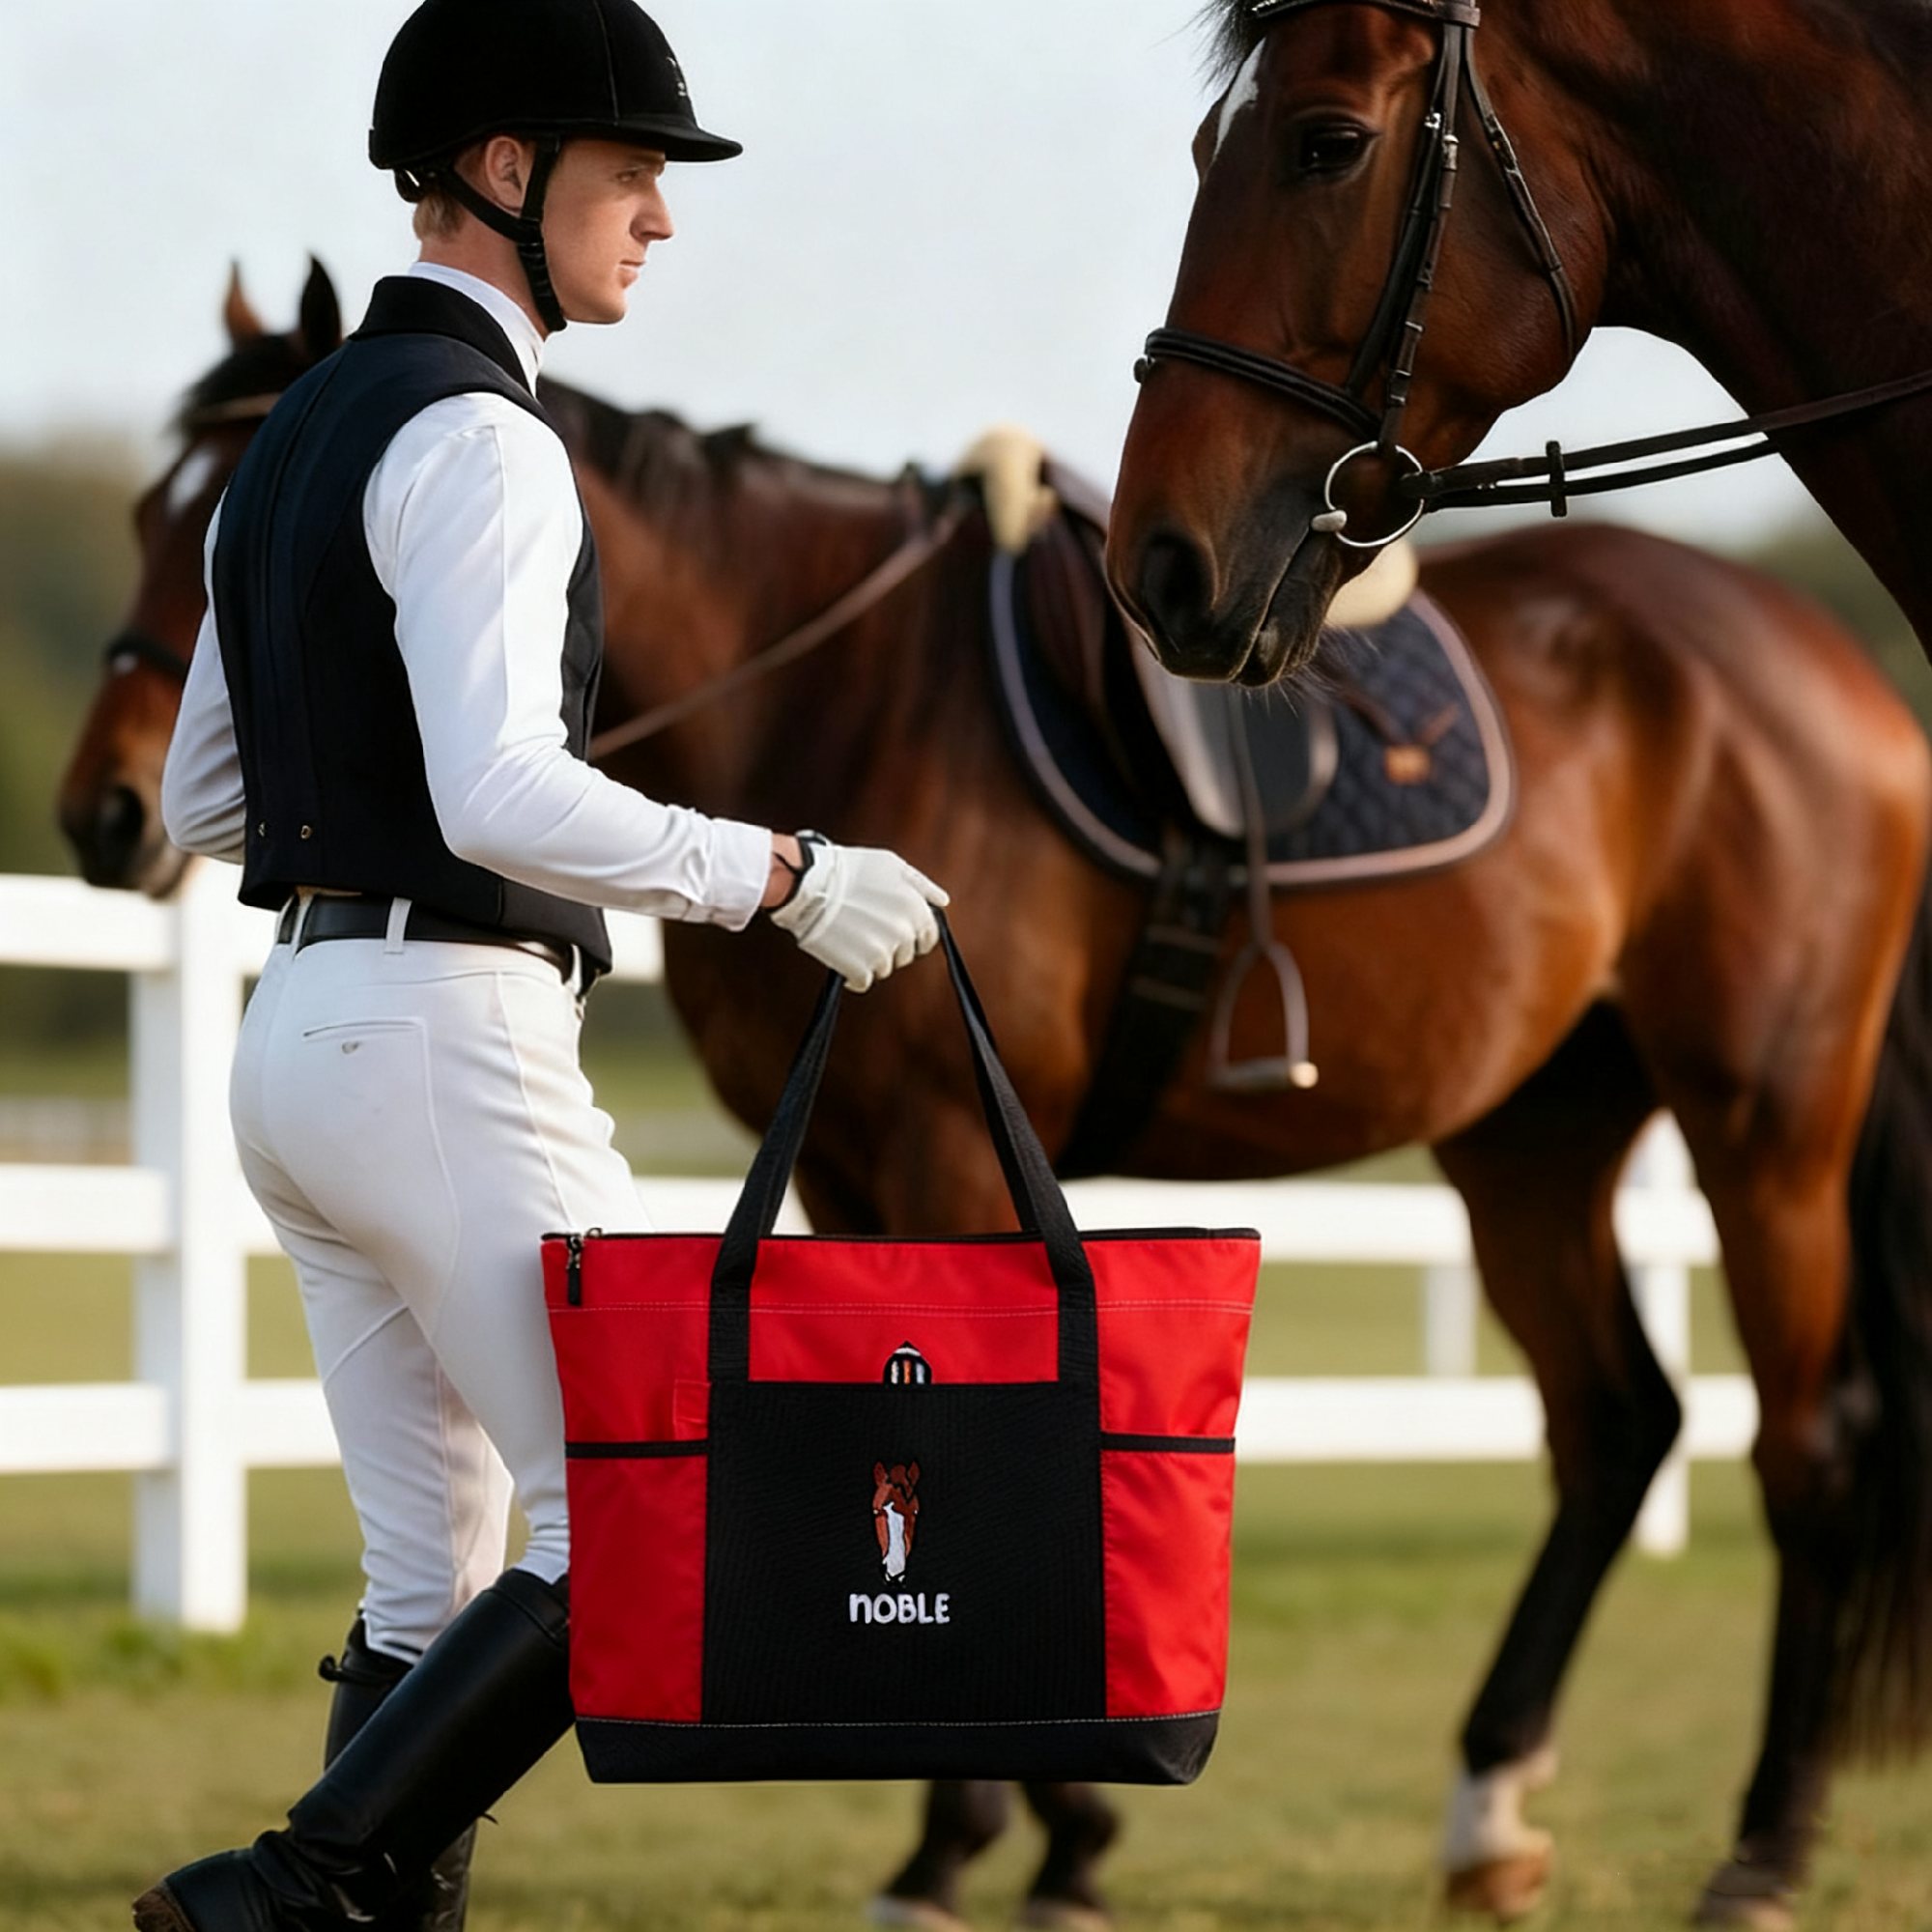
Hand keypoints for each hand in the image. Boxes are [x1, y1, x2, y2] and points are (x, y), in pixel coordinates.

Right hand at [769, 832, 949, 990]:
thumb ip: (922, 885)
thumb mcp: (891, 864)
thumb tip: (943, 902)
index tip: (895, 932)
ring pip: (884, 968)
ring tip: (850, 937)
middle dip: (890, 946)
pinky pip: (863, 981)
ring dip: (870, 958)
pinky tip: (841, 955)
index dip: (914, 936)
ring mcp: (883, 953)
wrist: (808, 884)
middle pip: (905, 955)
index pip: (929, 937)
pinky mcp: (860, 969)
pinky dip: (853, 974)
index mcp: (916, 909)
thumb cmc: (848, 869)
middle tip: (865, 929)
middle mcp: (904, 933)